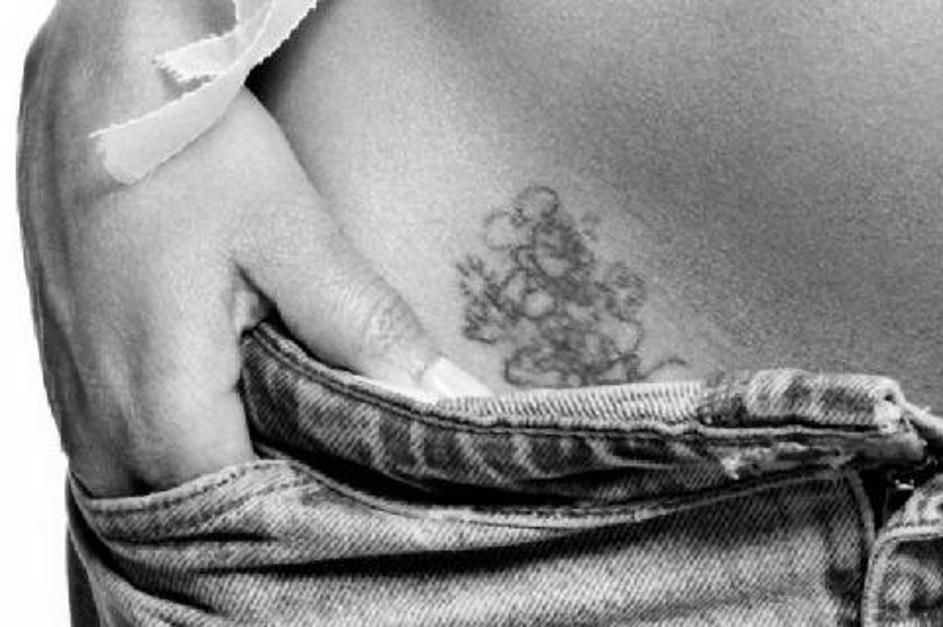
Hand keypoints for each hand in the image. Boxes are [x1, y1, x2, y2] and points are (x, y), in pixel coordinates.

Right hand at [18, 2, 483, 496]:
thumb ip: (367, 331)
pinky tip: (239, 399)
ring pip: (166, 479)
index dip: (319, 509)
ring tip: (302, 432)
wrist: (95, 77)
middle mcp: (100, 419)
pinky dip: (192, 434)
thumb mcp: (290, 234)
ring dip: (234, 462)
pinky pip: (134, 440)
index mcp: (156, 402)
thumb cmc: (183, 143)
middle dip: (277, 493)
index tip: (375, 490)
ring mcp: (77, 395)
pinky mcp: (75, 365)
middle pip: (205, 508)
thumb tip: (443, 399)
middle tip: (348, 458)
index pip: (248, 515)